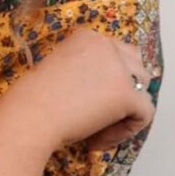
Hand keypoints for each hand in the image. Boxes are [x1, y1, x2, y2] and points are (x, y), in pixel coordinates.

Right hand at [0, 26, 156, 152]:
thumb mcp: (61, 69)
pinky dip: (126, 130)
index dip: (109, 79)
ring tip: (99, 129)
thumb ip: (85, 69)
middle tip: (99, 114)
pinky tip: (100, 140)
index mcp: (88, 36)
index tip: (87, 99)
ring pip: (142, 88)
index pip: (117, 52)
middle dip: (124, 90)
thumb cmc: (35, 98)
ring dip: (125, 111)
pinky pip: (144, 113)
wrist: (29, 115)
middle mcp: (106, 45)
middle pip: (135, 66)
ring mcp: (120, 68)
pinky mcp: (127, 94)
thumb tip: (107, 88)